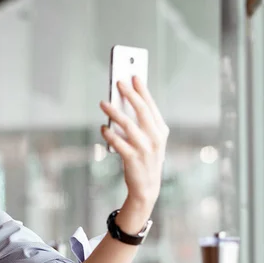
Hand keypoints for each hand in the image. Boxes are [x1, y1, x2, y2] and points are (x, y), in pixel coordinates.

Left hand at [99, 76, 168, 207]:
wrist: (147, 187)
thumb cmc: (145, 158)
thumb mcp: (149, 140)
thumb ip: (140, 123)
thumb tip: (123, 102)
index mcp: (161, 131)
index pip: (151, 106)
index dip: (142, 90)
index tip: (133, 76)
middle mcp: (155, 138)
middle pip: (141, 111)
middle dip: (130, 94)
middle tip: (118, 81)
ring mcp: (144, 149)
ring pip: (127, 125)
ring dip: (114, 112)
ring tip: (103, 103)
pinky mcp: (132, 159)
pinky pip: (118, 142)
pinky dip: (109, 134)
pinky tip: (102, 127)